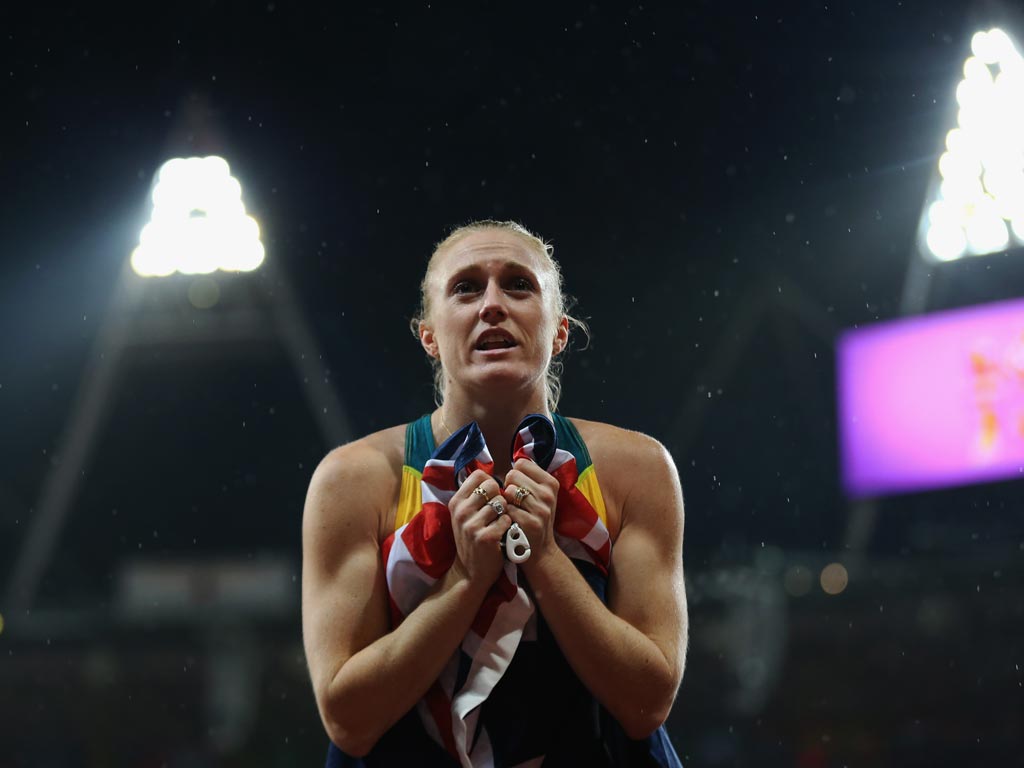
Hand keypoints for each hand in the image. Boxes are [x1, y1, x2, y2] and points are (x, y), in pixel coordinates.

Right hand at [448, 469, 512, 586]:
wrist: (470, 572)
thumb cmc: (472, 539)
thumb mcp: (464, 516)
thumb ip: (473, 496)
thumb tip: (490, 474)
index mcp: (456, 502)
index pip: (478, 475)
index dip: (490, 482)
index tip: (491, 496)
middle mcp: (461, 511)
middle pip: (491, 486)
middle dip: (499, 496)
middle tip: (497, 511)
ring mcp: (472, 525)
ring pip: (501, 502)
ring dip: (505, 512)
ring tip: (498, 524)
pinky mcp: (486, 537)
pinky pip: (507, 519)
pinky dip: (509, 526)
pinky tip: (503, 534)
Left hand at [502, 459, 560, 566]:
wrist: (540, 551)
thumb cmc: (534, 518)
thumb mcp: (541, 496)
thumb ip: (530, 477)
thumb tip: (517, 458)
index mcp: (551, 483)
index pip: (521, 463)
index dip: (514, 475)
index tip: (519, 487)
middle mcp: (548, 494)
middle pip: (512, 474)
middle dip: (508, 487)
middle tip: (514, 501)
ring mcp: (541, 510)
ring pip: (508, 490)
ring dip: (505, 501)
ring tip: (512, 510)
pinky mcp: (530, 523)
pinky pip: (507, 508)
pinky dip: (504, 514)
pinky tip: (510, 521)